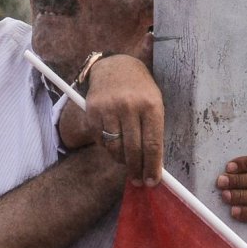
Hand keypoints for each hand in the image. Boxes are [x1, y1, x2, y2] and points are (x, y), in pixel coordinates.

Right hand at [74, 55, 164, 183]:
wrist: (116, 66)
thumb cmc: (140, 90)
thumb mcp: (154, 103)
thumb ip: (154, 131)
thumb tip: (153, 165)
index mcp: (150, 105)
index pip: (152, 144)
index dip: (152, 166)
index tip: (153, 181)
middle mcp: (129, 106)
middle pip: (133, 150)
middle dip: (136, 170)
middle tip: (139, 181)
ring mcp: (108, 108)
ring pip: (114, 148)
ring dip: (121, 160)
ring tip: (126, 162)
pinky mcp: (92, 111)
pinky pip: (100, 140)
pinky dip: (108, 148)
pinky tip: (114, 145)